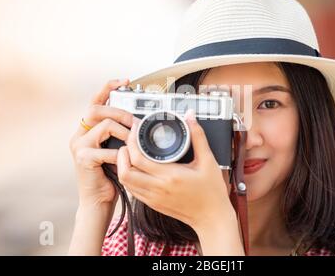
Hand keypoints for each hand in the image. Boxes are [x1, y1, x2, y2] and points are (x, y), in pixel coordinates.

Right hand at [69, 79, 133, 206]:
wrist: (98, 200)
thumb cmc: (110, 175)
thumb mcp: (115, 150)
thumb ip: (120, 135)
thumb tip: (138, 121)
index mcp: (87, 130)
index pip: (95, 102)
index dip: (108, 88)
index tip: (124, 81)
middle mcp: (79, 135)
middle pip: (96, 109)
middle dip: (119, 112)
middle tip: (135, 122)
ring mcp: (79, 146)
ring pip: (104, 124)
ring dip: (124, 131)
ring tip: (133, 141)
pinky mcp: (83, 158)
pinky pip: (107, 148)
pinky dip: (121, 153)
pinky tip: (125, 160)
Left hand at [117, 109, 233, 231]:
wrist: (212, 218)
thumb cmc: (212, 191)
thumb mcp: (208, 161)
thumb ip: (198, 136)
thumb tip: (190, 116)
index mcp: (171, 176)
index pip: (138, 159)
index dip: (132, 142)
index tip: (135, 130)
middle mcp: (158, 188)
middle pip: (125, 171)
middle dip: (123, 152)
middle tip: (130, 140)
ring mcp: (153, 198)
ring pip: (125, 182)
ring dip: (123, 165)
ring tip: (130, 152)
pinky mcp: (152, 204)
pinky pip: (132, 190)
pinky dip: (129, 177)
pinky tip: (136, 168)